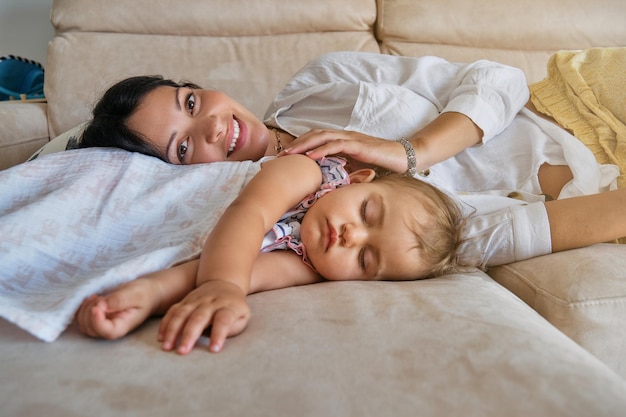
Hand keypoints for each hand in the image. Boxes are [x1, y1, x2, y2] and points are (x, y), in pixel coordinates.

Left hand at [75, 279, 157, 338]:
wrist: (146, 294)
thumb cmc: (143, 294)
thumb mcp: (135, 294)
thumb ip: (120, 300)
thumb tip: (101, 306)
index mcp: (123, 326)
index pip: (107, 332)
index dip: (98, 322)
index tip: (97, 306)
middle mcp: (111, 329)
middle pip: (92, 329)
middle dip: (90, 311)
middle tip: (101, 298)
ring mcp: (103, 325)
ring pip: (84, 324)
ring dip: (85, 309)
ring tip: (98, 297)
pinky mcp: (97, 319)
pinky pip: (82, 318)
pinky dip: (83, 308)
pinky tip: (93, 299)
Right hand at [158, 280, 249, 354]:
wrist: (223, 282)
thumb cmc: (233, 307)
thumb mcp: (243, 316)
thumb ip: (234, 328)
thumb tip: (219, 338)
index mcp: (227, 307)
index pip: (224, 320)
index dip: (219, 334)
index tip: (214, 349)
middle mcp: (210, 303)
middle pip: (199, 317)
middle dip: (190, 335)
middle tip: (182, 352)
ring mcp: (196, 300)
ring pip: (182, 313)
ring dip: (173, 330)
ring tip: (167, 347)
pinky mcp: (185, 301)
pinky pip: (172, 311)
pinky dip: (165, 324)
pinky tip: (161, 337)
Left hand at [280, 129, 405, 173]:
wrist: (403, 158)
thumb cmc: (381, 165)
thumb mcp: (356, 169)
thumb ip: (342, 171)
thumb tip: (325, 184)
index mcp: (342, 141)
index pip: (316, 139)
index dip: (300, 146)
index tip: (284, 158)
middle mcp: (344, 137)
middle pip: (314, 135)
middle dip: (296, 145)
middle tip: (279, 156)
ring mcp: (351, 139)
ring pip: (322, 137)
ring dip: (304, 145)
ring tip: (290, 155)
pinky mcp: (359, 145)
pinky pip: (337, 145)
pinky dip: (322, 150)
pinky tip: (311, 157)